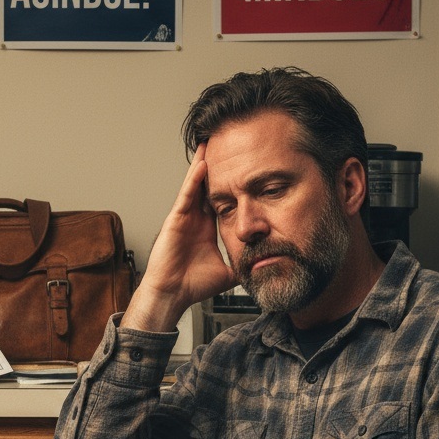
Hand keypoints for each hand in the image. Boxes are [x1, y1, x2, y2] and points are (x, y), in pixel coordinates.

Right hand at [121, 146, 235, 331]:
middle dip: (218, 167)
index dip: (232, 185)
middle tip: (228, 145)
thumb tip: (265, 268)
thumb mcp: (228, 272)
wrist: (173, 295)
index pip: (222, 200)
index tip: (244, 170)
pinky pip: (187, 195)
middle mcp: (196, 220)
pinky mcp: (175, 220)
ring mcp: (185, 218)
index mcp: (207, 229)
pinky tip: (203, 164)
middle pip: (208, 186)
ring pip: (196, 185)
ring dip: (204, 164)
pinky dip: (195, 180)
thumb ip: (244, 265)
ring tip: (213, 142)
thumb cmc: (192, 286)